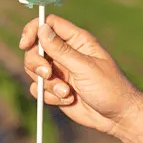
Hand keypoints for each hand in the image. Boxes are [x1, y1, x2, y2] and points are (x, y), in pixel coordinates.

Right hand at [19, 14, 140, 135]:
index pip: (49, 25)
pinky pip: (39, 88)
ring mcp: (60, 71)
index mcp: (77, 41)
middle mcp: (66, 54)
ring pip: (35, 70)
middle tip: (48, 73)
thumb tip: (42, 29)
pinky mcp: (56, 89)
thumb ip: (61, 50)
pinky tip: (68, 100)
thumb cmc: (109, 87)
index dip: (34, 30)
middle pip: (36, 48)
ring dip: (46, 83)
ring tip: (66, 92)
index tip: (25, 43)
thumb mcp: (84, 67)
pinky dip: (49, 96)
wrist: (117, 117)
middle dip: (36, 63)